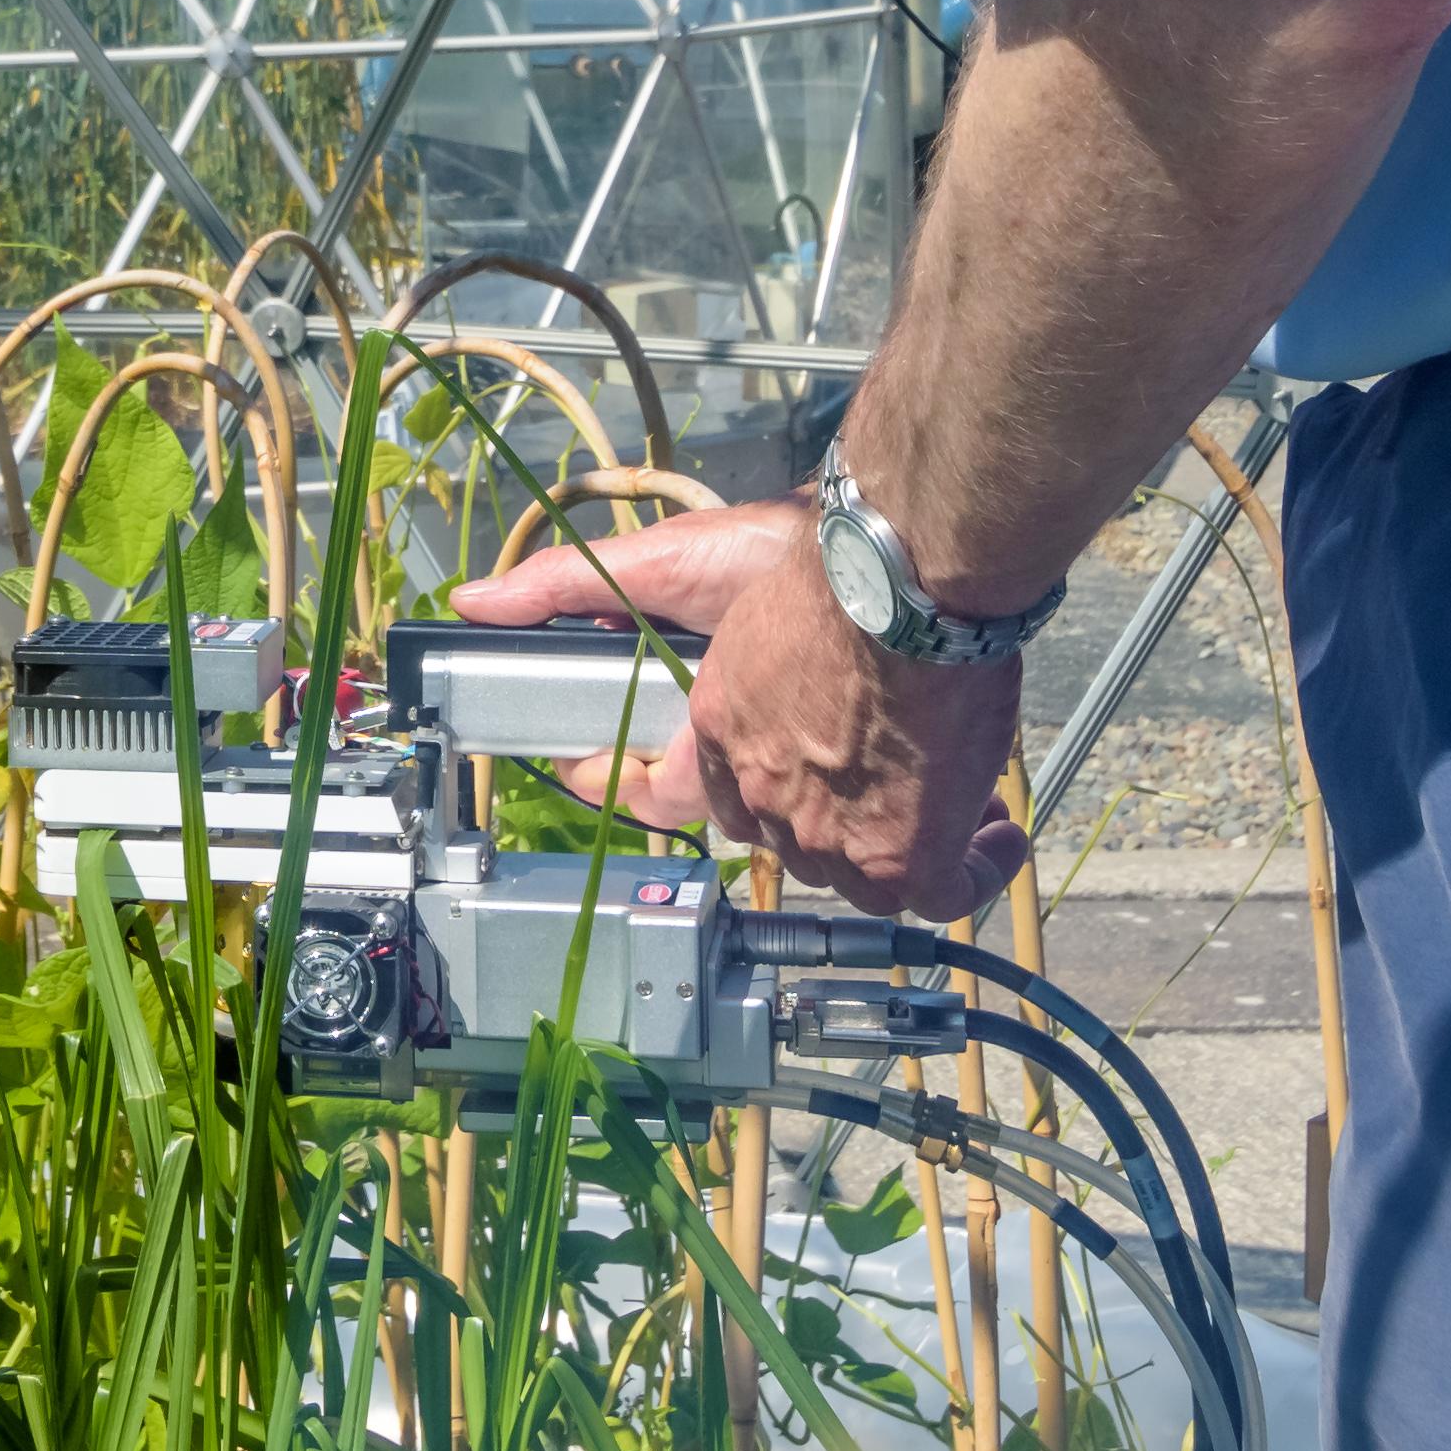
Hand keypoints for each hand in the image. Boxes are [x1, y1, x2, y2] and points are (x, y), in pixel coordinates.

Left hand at [445, 503, 1033, 919]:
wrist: (908, 576)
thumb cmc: (810, 566)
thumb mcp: (677, 561)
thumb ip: (570, 586)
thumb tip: (470, 604)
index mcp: (709, 734)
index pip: (657, 792)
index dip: (645, 786)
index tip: (626, 778)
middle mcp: (763, 799)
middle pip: (766, 822)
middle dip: (793, 795)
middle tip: (836, 760)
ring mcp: (835, 838)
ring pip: (848, 858)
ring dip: (877, 825)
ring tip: (914, 786)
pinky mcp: (906, 853)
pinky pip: (931, 890)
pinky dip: (960, 863)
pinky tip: (980, 832)